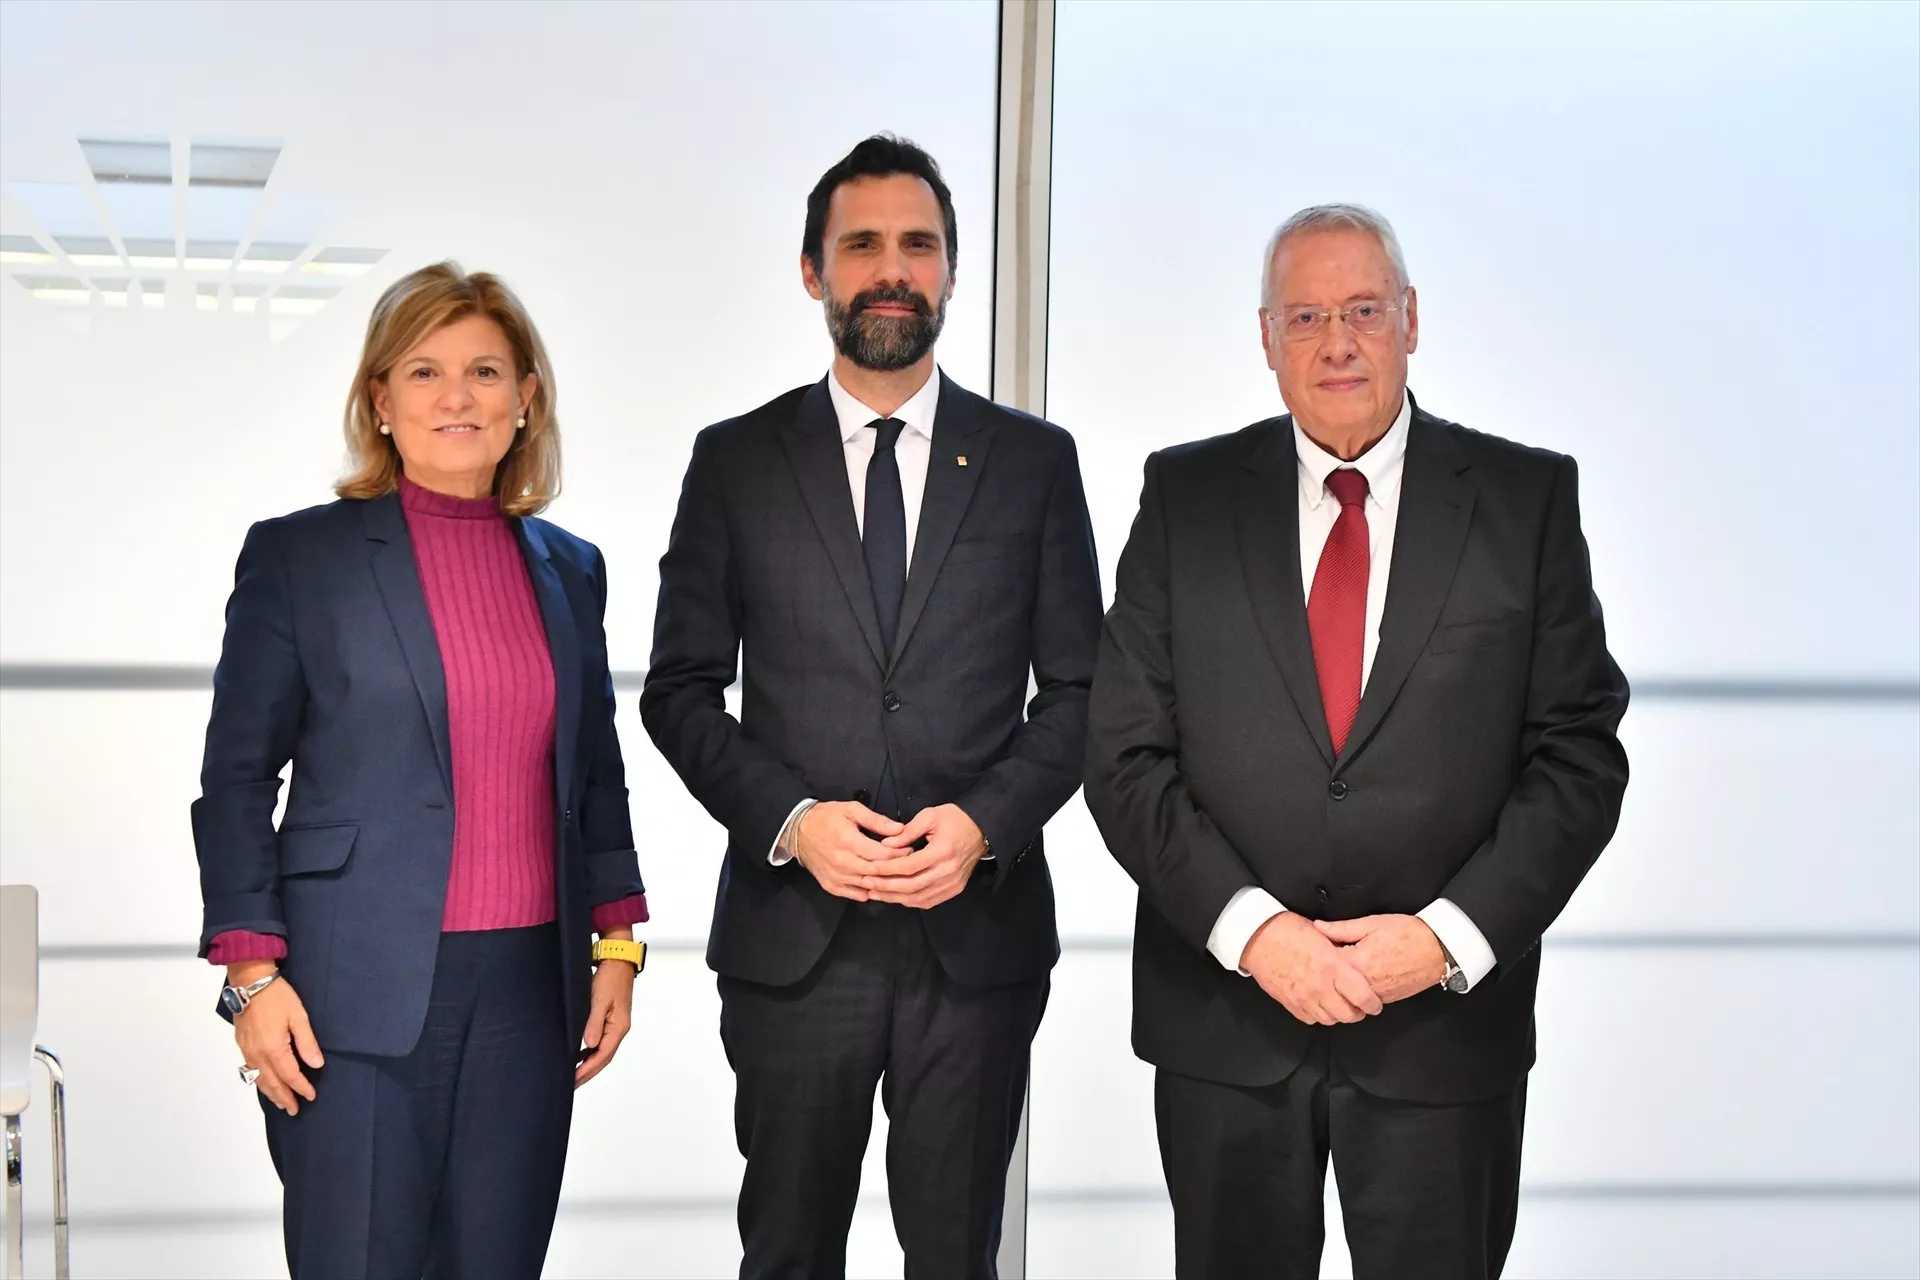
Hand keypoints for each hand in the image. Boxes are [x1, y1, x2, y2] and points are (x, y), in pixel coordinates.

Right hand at [231, 964, 323, 1114]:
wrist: (250, 982)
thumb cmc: (277, 996)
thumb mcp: (299, 1016)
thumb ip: (307, 1042)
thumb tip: (316, 1065)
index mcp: (273, 1048)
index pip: (290, 1075)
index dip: (301, 1087)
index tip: (311, 1096)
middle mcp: (257, 1054)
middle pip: (272, 1083)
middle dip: (284, 1097)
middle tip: (295, 1110)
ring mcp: (247, 1051)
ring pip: (259, 1079)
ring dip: (270, 1093)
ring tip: (281, 1103)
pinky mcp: (241, 1045)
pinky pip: (250, 1070)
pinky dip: (259, 1082)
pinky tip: (264, 1084)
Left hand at [576, 931, 636, 1087]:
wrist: (617, 960)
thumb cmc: (610, 977)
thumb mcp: (600, 999)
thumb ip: (594, 1023)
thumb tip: (588, 1045)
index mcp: (618, 1027)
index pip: (602, 1055)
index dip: (587, 1070)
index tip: (573, 1080)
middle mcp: (618, 1029)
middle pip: (603, 1057)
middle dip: (587, 1072)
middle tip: (571, 1084)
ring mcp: (615, 1024)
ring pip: (601, 1051)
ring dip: (588, 1064)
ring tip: (574, 1075)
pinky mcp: (610, 1019)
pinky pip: (600, 1041)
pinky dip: (589, 1051)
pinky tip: (579, 1054)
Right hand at [793, 801, 904, 900]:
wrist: (798, 832)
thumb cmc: (827, 817)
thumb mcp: (851, 810)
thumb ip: (876, 820)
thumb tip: (900, 829)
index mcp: (848, 842)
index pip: (882, 854)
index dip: (900, 853)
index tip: (910, 849)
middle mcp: (842, 863)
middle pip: (877, 872)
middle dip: (895, 868)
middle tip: (908, 863)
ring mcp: (836, 877)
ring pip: (868, 885)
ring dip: (884, 882)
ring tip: (896, 874)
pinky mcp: (831, 886)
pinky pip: (856, 895)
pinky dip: (869, 891)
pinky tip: (878, 884)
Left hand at [863, 803, 987, 909]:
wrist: (981, 830)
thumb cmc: (955, 819)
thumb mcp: (930, 816)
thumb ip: (907, 831)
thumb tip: (884, 845)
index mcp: (943, 851)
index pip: (910, 866)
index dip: (888, 869)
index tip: (869, 867)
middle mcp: (949, 871)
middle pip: (912, 886)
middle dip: (886, 886)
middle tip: (866, 883)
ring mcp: (953, 884)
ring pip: (918, 898)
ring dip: (895, 897)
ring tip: (875, 893)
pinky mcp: (954, 890)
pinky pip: (928, 901)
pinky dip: (909, 901)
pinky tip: (894, 896)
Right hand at [1240, 912, 1383, 1025]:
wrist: (1256, 937)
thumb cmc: (1288, 930)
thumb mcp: (1322, 934)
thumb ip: (1341, 951)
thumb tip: (1357, 960)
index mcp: (1332, 966)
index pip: (1362, 996)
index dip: (1373, 1004)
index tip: (1375, 1003)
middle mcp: (1319, 986)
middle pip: (1348, 1015)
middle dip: (1358, 1012)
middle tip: (1360, 1005)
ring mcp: (1303, 997)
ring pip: (1330, 1020)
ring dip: (1338, 1015)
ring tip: (1340, 1004)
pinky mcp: (1290, 1003)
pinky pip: (1311, 1019)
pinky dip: (1319, 1014)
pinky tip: (1320, 1003)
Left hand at [1313, 914, 1446, 1004]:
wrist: (1439, 950)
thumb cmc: (1408, 933)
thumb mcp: (1372, 924)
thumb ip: (1341, 928)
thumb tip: (1318, 927)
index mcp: (1358, 963)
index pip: (1325, 965)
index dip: (1314, 956)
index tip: (1307, 949)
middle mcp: (1364, 984)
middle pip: (1332, 985)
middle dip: (1322, 975)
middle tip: (1314, 964)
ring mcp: (1376, 995)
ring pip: (1346, 997)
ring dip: (1337, 986)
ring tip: (1332, 973)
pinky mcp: (1385, 999)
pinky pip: (1362, 1000)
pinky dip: (1353, 993)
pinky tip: (1351, 981)